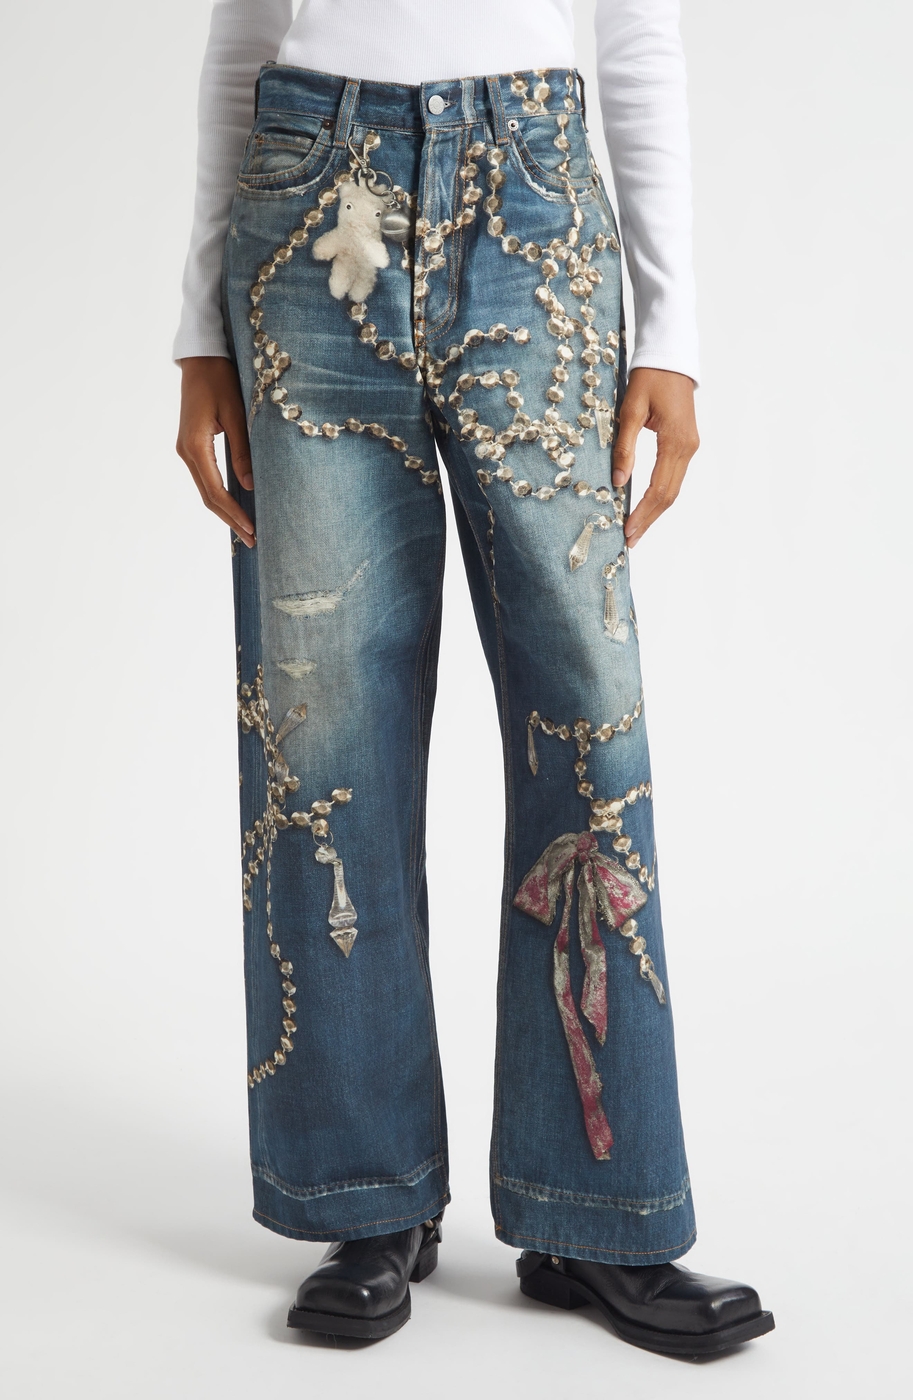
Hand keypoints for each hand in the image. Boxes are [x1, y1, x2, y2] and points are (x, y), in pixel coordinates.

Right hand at [176, 356, 255, 547]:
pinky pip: (206, 478)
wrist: (201, 359)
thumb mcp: (235, 415)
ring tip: (247, 529)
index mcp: (195, 446)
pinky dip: (221, 495)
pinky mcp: (192, 446)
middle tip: (253, 539)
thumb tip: (250, 485)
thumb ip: (243, 451)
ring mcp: (187, 450)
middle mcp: (186, 452)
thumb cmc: (220, 380)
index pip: (215, 491)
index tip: (252, 529)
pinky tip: (236, 504)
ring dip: (225, 510)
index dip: (234, 513)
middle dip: (230, 519)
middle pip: (208, 497)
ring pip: (206, 490)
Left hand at [611, 367, 698, 546]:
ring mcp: (690, 446)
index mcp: (676, 441)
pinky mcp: (685, 444)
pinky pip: (673, 477)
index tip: (627, 531)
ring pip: (673, 488)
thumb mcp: (631, 409)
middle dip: (649, 519)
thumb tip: (617, 481)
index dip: (643, 513)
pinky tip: (646, 506)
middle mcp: (688, 448)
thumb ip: (625, 446)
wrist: (671, 357)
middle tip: (630, 540)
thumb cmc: (650, 378)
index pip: (659, 488)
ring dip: (654, 511)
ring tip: (636, 529)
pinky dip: (659, 495)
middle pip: (669, 495)